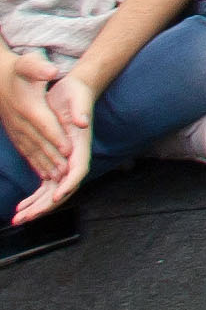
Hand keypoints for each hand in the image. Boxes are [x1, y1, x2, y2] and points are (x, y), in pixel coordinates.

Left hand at [4, 55, 91, 222]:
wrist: (73, 90)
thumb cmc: (75, 93)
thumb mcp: (77, 98)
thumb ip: (82, 110)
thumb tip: (83, 122)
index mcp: (80, 145)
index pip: (78, 170)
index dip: (68, 185)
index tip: (56, 196)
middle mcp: (74, 157)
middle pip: (63, 188)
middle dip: (45, 205)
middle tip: (25, 217)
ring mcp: (64, 161)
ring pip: (52, 192)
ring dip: (37, 207)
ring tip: (18, 218)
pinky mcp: (54, 161)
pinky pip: (45, 186)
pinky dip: (35, 199)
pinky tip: (21, 207)